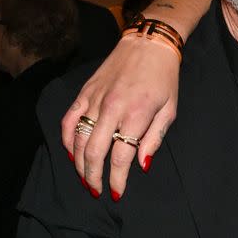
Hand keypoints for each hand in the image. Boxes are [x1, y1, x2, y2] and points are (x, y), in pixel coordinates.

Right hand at [61, 36, 180, 198]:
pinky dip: (67, 139)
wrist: (148, 43)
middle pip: (94, 152)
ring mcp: (95, 99)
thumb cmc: (164, 78)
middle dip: (93, 176)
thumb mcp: (170, 110)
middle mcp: (111, 108)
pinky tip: (72, 152)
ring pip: (78, 139)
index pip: (121, 157)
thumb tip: (142, 165)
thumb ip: (154, 139)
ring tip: (84, 177)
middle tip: (96, 190)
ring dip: (79, 163)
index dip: (117, 180)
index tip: (116, 194)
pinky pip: (69, 120)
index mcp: (136, 115)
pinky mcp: (85, 92)